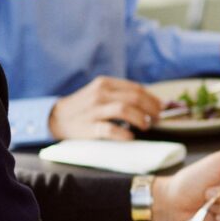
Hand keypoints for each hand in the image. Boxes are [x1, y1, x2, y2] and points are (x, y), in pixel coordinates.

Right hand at [48, 76, 162, 140]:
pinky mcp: (88, 127)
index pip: (136, 88)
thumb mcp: (101, 93)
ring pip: (124, 110)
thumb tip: (153, 103)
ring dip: (140, 119)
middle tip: (157, 119)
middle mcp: (100, 94)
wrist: (56, 117)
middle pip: (134, 98)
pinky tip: (130, 137)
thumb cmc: (86, 107)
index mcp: (105, 83)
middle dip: (151, 108)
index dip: (153, 99)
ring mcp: (94, 110)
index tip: (163, 108)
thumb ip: (122, 95)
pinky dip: (123, 134)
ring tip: (145, 126)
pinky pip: (109, 130)